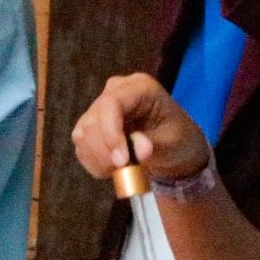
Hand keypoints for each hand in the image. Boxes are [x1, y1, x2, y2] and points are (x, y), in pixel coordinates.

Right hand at [72, 73, 211, 182]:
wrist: (173, 148)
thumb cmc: (179, 140)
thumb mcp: (173, 142)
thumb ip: (153, 144)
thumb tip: (138, 150)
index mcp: (138, 87)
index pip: (111, 103)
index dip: (110, 132)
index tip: (121, 161)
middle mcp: (114, 91)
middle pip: (93, 120)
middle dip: (105, 152)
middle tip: (125, 172)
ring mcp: (100, 107)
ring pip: (83, 133)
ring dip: (98, 159)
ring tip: (121, 172)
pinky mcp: (91, 124)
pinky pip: (81, 144)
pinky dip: (93, 162)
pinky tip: (112, 169)